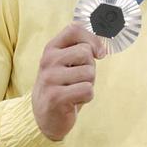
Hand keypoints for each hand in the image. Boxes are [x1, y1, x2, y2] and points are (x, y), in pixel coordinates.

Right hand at [32, 23, 106, 140]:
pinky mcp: (55, 97)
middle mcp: (47, 60)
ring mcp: (49, 78)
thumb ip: (80, 49)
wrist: (45, 116)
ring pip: (89, 73)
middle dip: (91, 68)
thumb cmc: (63, 86)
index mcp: (51, 48)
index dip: (92, 39)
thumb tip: (101, 47)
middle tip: (79, 79)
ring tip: (74, 90)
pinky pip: (87, 90)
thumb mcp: (67, 63)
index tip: (99, 54)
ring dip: (89, 84)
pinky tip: (73, 101)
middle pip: (86, 52)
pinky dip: (86, 98)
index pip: (74, 29)